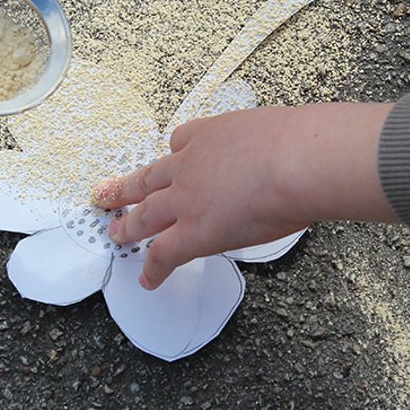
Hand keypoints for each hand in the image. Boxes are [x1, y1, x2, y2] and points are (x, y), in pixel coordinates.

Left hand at [91, 103, 397, 288]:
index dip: (175, 155)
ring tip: (114, 235)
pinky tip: (147, 279)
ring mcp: (185, 198)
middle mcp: (189, 164)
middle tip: (106, 194)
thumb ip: (277, 141)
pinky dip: (152, 268)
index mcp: (212, 133)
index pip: (182, 141)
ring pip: (144, 213)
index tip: (172, 158)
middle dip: (126, 188)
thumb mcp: (284, 129)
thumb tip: (303, 146)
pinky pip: (161, 253)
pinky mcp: (191, 231)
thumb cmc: (304, 143)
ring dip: (127, 226)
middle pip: (148, 176)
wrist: (298, 160)